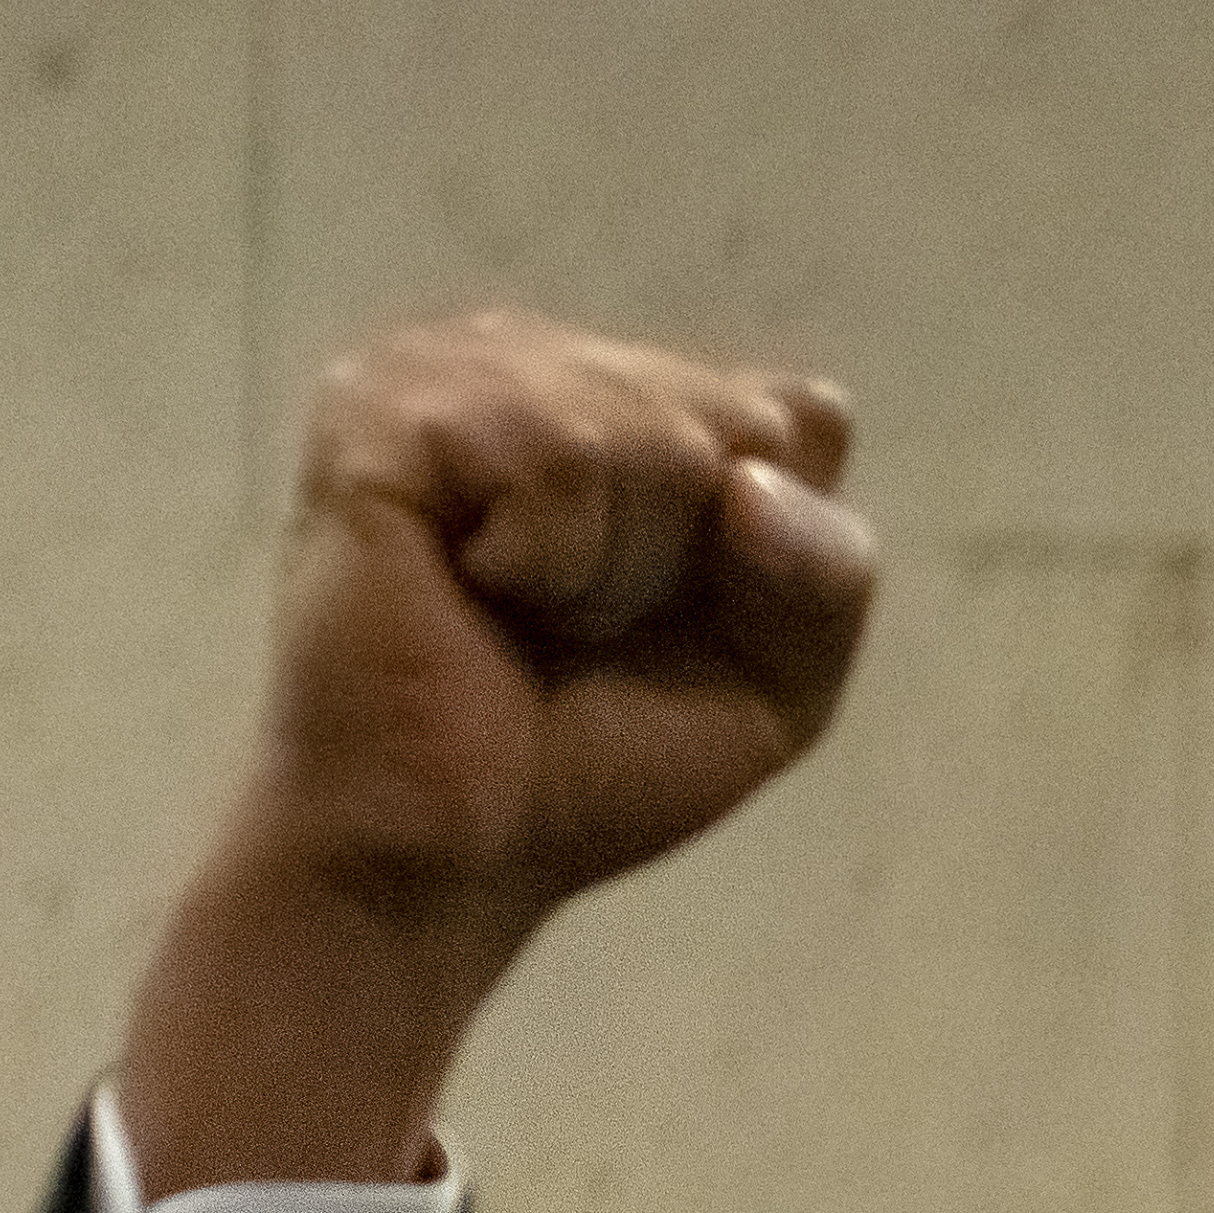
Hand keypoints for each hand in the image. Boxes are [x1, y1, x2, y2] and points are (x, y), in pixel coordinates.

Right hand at [113, 312, 877, 1190]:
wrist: (445, 856)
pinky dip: (545, 558)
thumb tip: (754, 480)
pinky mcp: (384, 405)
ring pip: (649, 431)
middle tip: (572, 630)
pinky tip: (470, 588)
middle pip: (733, 422)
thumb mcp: (773, 683)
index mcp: (621, 393)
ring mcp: (452, 366)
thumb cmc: (585, 766)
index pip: (793, 418)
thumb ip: (829, 573)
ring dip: (607, 569)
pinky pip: (557, 453)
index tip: (662, 626)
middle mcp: (540, 356)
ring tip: (519, 611)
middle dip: (681, 565)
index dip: (761, 558)